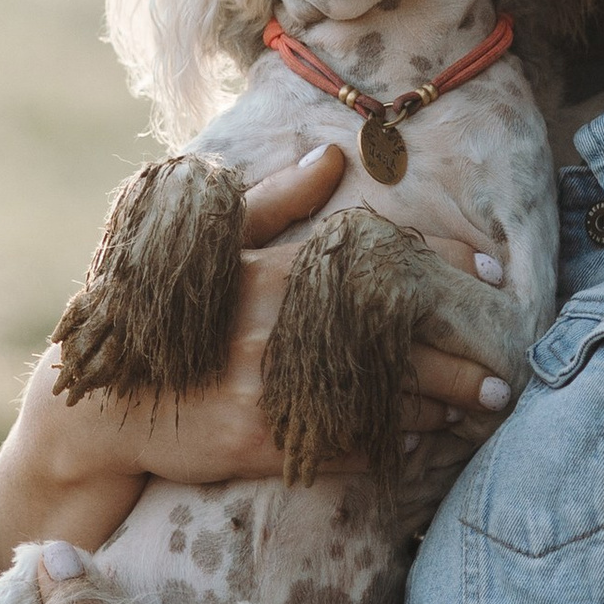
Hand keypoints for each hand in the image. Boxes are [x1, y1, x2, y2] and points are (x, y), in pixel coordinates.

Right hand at [0, 146, 516, 579]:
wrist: (102, 405)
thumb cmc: (164, 317)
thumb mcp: (210, 247)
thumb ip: (275, 202)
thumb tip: (332, 157)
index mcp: (271, 271)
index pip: (372, 259)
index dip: (436, 267)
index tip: (485, 274)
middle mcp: (276, 327)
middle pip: (391, 338)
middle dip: (454, 357)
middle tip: (502, 373)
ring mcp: (268, 388)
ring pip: (376, 396)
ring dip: (435, 406)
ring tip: (478, 407)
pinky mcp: (260, 443)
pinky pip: (342, 446)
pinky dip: (387, 444)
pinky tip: (419, 442)